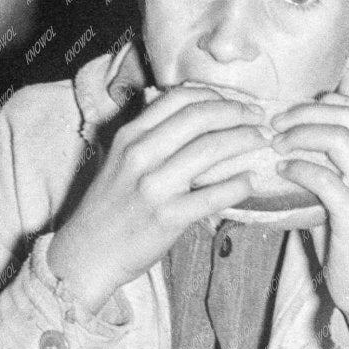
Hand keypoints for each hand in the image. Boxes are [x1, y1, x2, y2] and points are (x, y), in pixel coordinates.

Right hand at [47, 85, 268, 313]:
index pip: (178, 99)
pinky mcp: (168, 217)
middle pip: (199, 117)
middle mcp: (140, 155)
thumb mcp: (118, 159)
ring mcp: (154, 187)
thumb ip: (148, 136)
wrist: (88, 253)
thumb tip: (190, 112)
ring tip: (261, 141)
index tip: (236, 102)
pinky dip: (238, 185)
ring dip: (243, 140)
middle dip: (237, 112)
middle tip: (259, 118)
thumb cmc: (109, 206)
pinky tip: (250, 181)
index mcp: (129, 136)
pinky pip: (213, 195)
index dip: (215, 95)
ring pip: (209, 150)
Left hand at [271, 87, 348, 348]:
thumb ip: (327, 167)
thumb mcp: (343, 196)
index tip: (291, 111)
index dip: (325, 100)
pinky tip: (281, 171)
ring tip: (274, 144)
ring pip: (340, 139)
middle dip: (306, 111)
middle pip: (348, 114)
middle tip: (274, 123)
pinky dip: (299, 168)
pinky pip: (326, 178)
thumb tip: (290, 141)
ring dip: (300, 134)